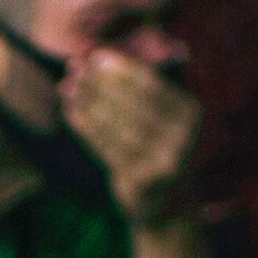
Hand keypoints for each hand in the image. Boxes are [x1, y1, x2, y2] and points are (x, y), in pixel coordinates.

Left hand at [61, 44, 204, 229]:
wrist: (168, 202)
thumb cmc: (158, 145)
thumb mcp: (163, 115)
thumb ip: (143, 87)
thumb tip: (103, 56)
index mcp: (190, 113)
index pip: (151, 85)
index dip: (122, 69)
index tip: (96, 55)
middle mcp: (181, 137)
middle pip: (132, 103)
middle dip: (100, 83)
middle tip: (74, 68)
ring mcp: (162, 161)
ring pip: (117, 125)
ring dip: (88, 102)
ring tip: (67, 86)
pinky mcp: (141, 180)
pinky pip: (106, 148)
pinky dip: (85, 127)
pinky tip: (70, 110)